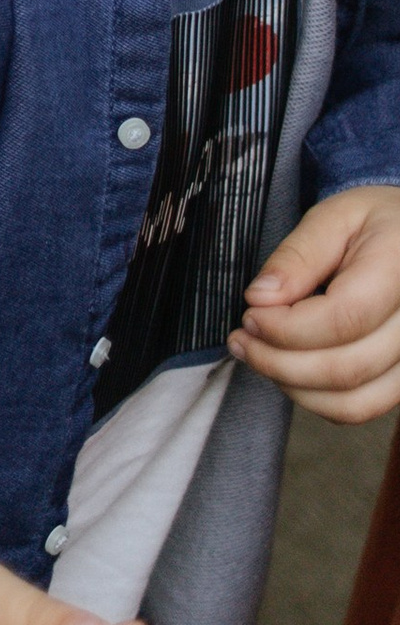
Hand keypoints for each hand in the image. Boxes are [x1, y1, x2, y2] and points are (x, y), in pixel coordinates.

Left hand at [230, 183, 399, 417]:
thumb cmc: (376, 222)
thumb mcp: (334, 217)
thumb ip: (297, 256)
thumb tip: (260, 298)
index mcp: (399, 273)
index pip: (343, 319)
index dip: (286, 327)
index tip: (248, 315)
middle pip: (346, 368)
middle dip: (278, 362)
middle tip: (240, 340)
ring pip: (355, 401)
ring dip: (294, 387)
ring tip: (257, 356)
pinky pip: (364, 408)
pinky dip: (319, 400)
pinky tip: (289, 371)